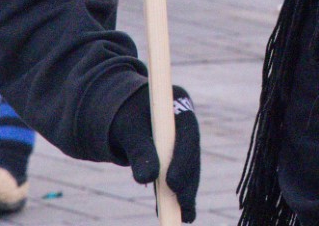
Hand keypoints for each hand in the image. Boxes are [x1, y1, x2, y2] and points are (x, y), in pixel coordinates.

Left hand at [109, 84, 200, 221]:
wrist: (126, 109)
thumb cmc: (127, 116)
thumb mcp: (129, 131)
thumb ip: (139, 151)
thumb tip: (145, 179)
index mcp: (179, 104)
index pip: (186, 134)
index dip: (183, 160)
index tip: (172, 185)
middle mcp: (187, 120)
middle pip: (192, 155)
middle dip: (188, 183)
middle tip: (183, 209)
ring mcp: (186, 136)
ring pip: (190, 166)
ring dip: (187, 191)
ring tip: (184, 216)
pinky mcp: (181, 151)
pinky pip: (182, 172)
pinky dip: (179, 191)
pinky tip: (178, 211)